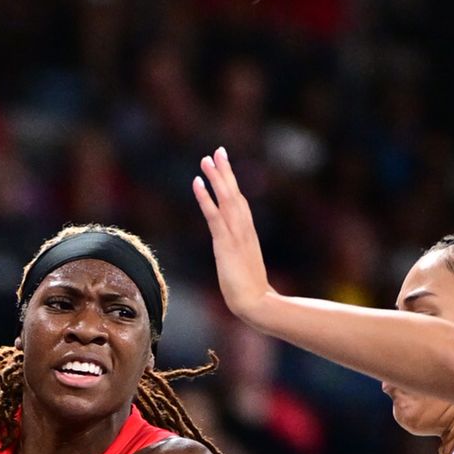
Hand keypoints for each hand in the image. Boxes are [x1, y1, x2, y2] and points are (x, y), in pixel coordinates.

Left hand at [192, 146, 274, 323]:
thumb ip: (239, 258)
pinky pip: (214, 214)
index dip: (231, 184)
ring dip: (216, 178)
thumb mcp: (242, 268)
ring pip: (226, 199)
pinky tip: (197, 182)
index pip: (239, 202)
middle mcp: (243, 229)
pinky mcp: (225, 243)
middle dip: (225, 172)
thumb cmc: (250, 291)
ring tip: (206, 159)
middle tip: (217, 151)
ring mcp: (236, 234)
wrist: (256, 303)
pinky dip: (205, 197)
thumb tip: (233, 258)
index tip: (225, 167)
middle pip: (234, 193)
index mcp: (247, 233)